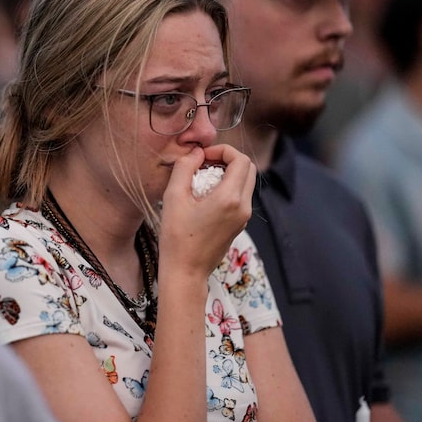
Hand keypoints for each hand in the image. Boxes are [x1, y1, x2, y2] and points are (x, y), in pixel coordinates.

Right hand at [157, 144, 255, 276]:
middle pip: (248, 169)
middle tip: (204, 164)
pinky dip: (228, 188)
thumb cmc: (177, 237)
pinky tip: (205, 196)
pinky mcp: (239, 224)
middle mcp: (243, 207)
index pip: (240, 160)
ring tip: (202, 179)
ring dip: (228, 173)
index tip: (203, 156)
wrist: (185, 271)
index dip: (222, 150)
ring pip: (246, 182)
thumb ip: (185, 168)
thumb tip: (196, 152)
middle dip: (228, 160)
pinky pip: (240, 197)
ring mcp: (244, 217)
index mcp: (230, 198)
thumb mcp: (173, 197)